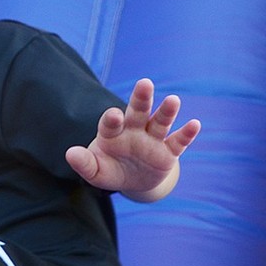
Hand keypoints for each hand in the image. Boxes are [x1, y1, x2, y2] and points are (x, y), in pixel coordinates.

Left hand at [65, 78, 200, 201]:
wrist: (134, 181)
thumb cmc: (110, 170)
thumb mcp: (95, 171)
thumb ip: (84, 163)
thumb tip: (70, 154)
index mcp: (113, 132)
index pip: (111, 123)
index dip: (112, 119)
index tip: (113, 116)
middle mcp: (134, 130)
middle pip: (137, 111)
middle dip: (141, 99)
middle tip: (144, 83)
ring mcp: (152, 139)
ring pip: (160, 122)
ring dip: (167, 112)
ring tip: (173, 100)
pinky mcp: (168, 152)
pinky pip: (178, 142)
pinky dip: (187, 134)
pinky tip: (195, 124)